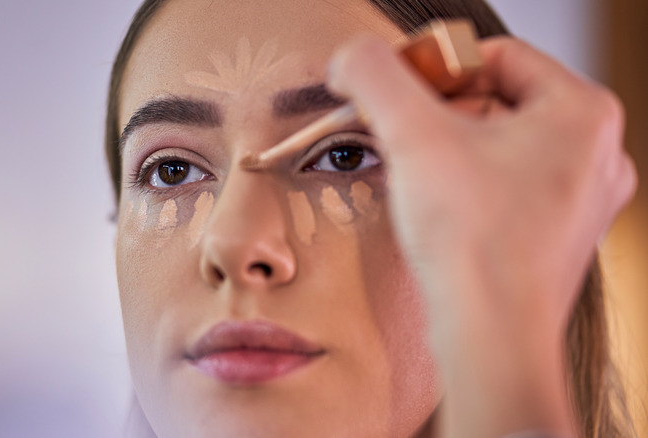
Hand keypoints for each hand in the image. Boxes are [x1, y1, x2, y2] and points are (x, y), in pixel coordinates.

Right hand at [327, 36, 636, 437]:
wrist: (491, 337)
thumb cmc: (475, 244)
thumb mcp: (412, 134)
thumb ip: (373, 74)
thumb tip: (351, 59)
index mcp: (581, 112)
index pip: (495, 55)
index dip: (434, 66)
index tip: (396, 91)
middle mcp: (592, 153)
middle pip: (496, 100)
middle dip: (437, 113)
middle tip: (397, 133)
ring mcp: (577, 198)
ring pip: (496, 146)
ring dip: (447, 150)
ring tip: (414, 174)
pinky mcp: (554, 234)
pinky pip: (501, 186)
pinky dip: (463, 186)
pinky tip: (436, 208)